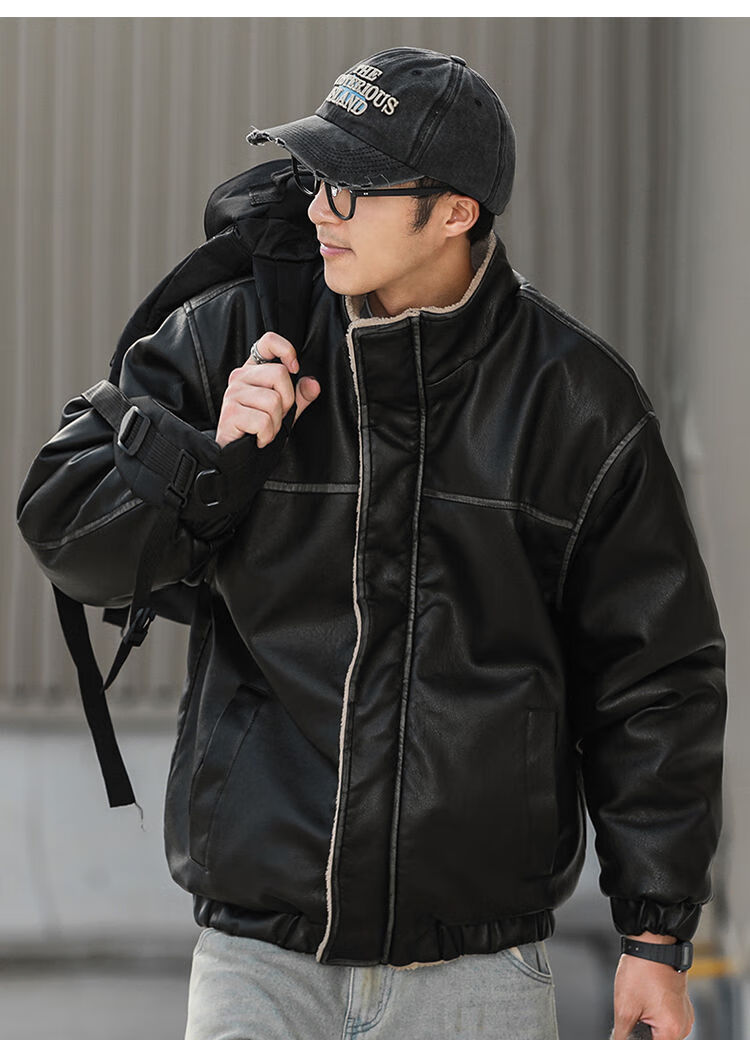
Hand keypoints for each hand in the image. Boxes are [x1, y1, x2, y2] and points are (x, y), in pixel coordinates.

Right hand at [216, 331, 320, 448]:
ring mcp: (233, 394)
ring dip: (276, 424)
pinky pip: (264, 421)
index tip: (294, 368)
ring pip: (274, 401)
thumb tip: (313, 383)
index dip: (285, 350)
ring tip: (264, 430)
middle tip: (275, 417)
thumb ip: (300, 397)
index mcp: (253, 372)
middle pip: (279, 374)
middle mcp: (240, 377)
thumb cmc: (256, 431)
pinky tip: (257, 438)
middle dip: (287, 402)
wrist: (235, 456)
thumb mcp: (284, 412)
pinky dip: (267, 435)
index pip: (267, 342)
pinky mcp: (231, 412)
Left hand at [611, 932, 694, 1039]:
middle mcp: (683, 1025)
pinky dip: (655, 1016)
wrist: (652, 944)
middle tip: (631, 1018)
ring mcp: (684, 1014)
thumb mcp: (625, 1008)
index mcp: (672, 1030)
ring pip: (662, 1032)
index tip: (628, 1036)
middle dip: (642, 1035)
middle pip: (659, 1042)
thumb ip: (623, 1035)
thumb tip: (618, 1045)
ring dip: (648, 1026)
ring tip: (638, 1005)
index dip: (638, 1043)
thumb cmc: (641, 970)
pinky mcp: (681, 1005)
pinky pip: (667, 1019)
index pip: (653, 1049)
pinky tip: (645, 1001)